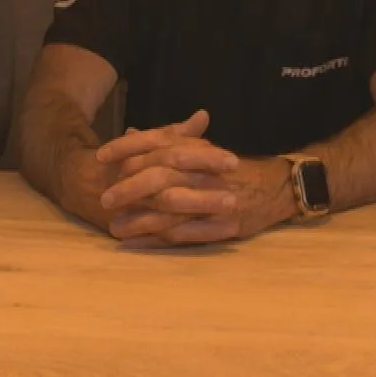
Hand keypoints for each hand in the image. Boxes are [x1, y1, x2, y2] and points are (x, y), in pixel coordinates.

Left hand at [106, 157, 293, 248]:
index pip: (157, 142)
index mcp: (196, 148)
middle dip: (129, 188)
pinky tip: (137, 244)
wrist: (274, 187)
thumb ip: (165, 142)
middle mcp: (203, 170)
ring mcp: (212, 198)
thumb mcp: (198, 150)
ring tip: (114, 228)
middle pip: (159, 176)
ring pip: (169, 209)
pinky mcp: (219, 224)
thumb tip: (130, 132)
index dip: (127, 148)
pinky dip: (157, 240)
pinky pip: (183, 234)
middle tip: (105, 200)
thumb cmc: (230, 169)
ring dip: (139, 219)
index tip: (101, 157)